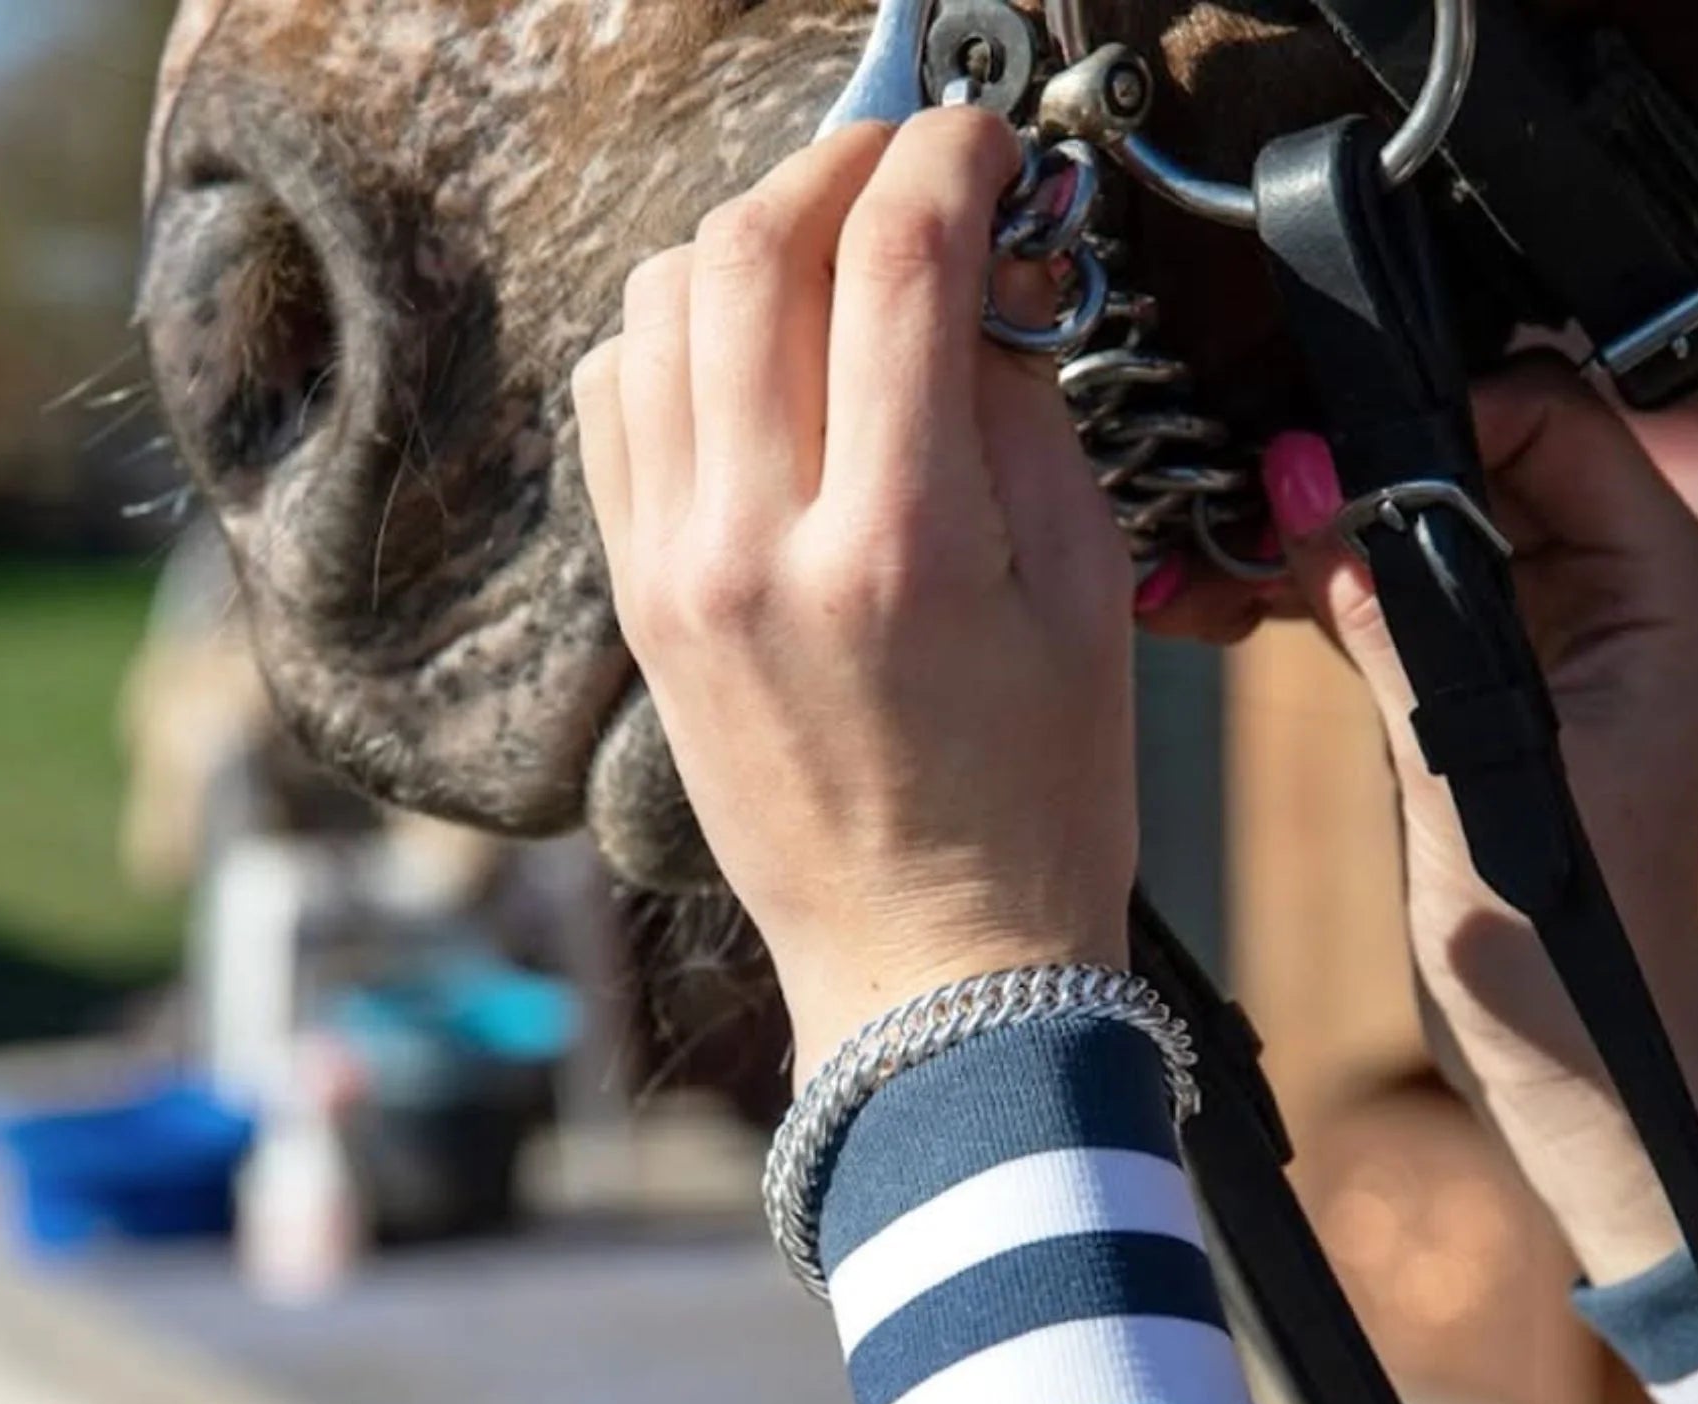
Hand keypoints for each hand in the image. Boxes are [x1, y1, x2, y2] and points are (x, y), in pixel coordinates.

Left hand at [571, 111, 1137, 1080]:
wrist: (924, 969)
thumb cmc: (1034, 809)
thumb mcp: (1083, 600)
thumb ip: (1023, 417)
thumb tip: (974, 288)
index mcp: (896, 548)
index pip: (894, 260)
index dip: (947, 153)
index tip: (984, 139)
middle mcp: (756, 546)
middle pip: (748, 252)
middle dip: (836, 166)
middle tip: (906, 169)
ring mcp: (674, 576)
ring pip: (657, 310)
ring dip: (744, 241)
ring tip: (827, 258)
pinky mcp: (639, 609)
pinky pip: (613, 406)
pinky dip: (671, 339)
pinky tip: (746, 357)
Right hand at [1262, 362, 1697, 1281]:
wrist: (1561, 1043)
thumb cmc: (1564, 938)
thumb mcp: (1477, 770)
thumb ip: (1396, 631)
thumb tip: (1310, 501)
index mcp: (1655, 582)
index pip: (1553, 417)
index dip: (1436, 409)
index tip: (1323, 448)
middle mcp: (1602, 585)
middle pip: (1472, 453)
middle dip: (1356, 464)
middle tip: (1247, 491)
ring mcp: (1531, 627)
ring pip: (1415, 520)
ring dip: (1317, 530)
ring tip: (1216, 550)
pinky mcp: (1467, 673)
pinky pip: (1385, 590)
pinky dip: (1311, 589)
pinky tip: (1229, 597)